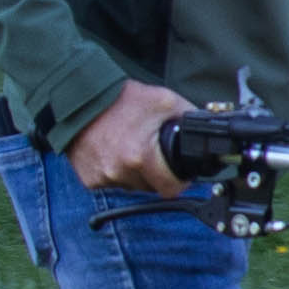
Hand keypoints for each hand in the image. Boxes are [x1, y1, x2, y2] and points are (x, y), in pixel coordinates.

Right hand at [68, 81, 197, 191]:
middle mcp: (120, 172)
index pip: (170, 189)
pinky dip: (115, 171)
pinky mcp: (89, 179)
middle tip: (150, 150)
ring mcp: (102, 178)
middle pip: (151, 186)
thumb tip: (207, 127)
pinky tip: (113, 152)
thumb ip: (188, 117)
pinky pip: (111, 182)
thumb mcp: (165, 101)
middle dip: (155, 173)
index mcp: (141, 156)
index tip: (178, 173)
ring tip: (130, 147)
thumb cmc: (121, 99)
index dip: (178, 181)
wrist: (81, 99)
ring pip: (131, 185)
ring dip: (134, 172)